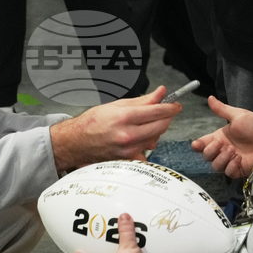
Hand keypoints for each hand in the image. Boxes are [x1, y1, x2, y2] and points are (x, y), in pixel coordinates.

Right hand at [50, 86, 181, 171]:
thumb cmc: (93, 122)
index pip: (158, 111)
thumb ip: (142, 100)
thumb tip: (160, 93)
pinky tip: (135, 140)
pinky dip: (145, 145)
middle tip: (163, 113)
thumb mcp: (117, 105)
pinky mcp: (128, 160)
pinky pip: (146, 152)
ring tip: (141, 126)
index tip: (175, 105)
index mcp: (125, 117)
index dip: (171, 107)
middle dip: (166, 118)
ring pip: (155, 139)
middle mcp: (128, 134)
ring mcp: (129, 149)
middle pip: (161, 126)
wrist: (77, 142)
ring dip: (154, 131)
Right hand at [191, 96, 252, 177]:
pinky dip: (231, 166)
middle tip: (223, 144)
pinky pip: (228, 173)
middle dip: (211, 151)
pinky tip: (239, 159)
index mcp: (220, 137)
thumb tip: (210, 97)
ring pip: (215, 166)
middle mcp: (223, 150)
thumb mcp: (238, 115)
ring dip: (221, 158)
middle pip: (207, 156)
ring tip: (233, 151)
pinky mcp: (239, 170)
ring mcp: (231, 161)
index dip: (198, 145)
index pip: (203, 144)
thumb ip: (222, 109)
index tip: (197, 145)